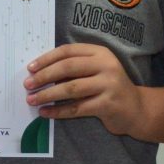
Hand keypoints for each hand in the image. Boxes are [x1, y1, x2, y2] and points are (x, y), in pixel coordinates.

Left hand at [24, 43, 145, 135]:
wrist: (136, 109)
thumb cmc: (108, 87)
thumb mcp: (95, 70)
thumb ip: (74, 68)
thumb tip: (40, 72)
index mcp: (100, 52)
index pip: (68, 51)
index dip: (47, 59)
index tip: (30, 68)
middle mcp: (106, 65)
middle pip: (68, 67)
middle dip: (44, 76)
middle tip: (27, 85)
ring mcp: (108, 84)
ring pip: (70, 88)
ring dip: (48, 94)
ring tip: (32, 99)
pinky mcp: (108, 104)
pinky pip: (77, 108)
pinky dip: (58, 110)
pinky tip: (45, 112)